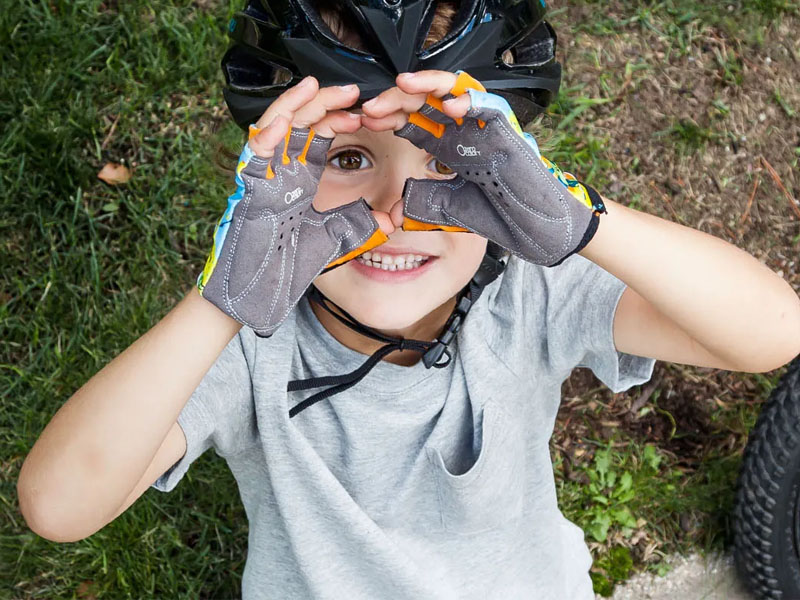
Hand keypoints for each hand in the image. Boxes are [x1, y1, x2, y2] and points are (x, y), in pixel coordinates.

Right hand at [197, 77, 391, 336]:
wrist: (260, 286)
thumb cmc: (288, 262)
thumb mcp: (335, 237)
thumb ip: (360, 225)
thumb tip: (391, 222)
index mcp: (300, 175)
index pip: (319, 134)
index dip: (339, 119)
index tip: (363, 114)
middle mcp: (281, 169)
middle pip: (301, 122)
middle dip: (324, 102)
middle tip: (352, 91)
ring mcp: (263, 175)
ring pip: (276, 126)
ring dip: (295, 105)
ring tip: (316, 86)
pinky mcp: (248, 187)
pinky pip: (254, 153)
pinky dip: (268, 135)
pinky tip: (286, 120)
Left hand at [362, 70, 606, 266]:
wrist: (532, 229)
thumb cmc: (499, 215)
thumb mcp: (448, 208)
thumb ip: (423, 202)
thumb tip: (394, 210)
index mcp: (448, 144)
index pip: (414, 119)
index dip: (388, 116)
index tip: (364, 120)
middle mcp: (463, 131)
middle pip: (427, 100)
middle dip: (398, 99)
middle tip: (373, 106)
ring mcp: (485, 129)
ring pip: (455, 90)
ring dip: (428, 85)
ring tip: (403, 85)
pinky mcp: (507, 132)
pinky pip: (489, 106)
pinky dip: (470, 101)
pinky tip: (447, 105)